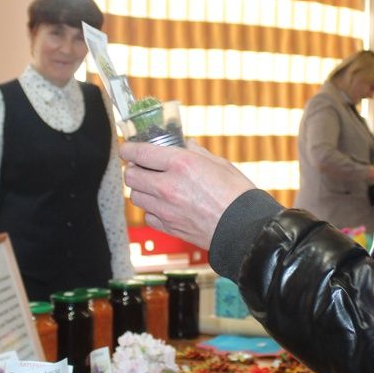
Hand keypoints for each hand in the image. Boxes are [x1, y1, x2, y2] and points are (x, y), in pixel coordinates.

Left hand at [120, 139, 254, 249]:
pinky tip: (165, 206)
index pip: (139, 152)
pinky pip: (148, 216)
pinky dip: (152, 210)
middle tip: (143, 167)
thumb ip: (196, 152)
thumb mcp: (219, 163)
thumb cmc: (237, 194)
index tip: (127, 148)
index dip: (128, 148)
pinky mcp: (169, 227)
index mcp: (181, 164)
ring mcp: (166, 209)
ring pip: (136, 196)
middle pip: (131, 176)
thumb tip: (184, 144)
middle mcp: (168, 186)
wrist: (246, 229)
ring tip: (155, 187)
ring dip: (142, 189)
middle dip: (134, 169)